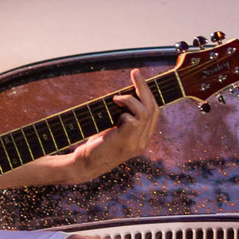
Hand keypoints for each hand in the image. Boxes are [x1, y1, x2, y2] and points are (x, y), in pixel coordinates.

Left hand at [63, 68, 160, 183]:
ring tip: (118, 96)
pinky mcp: (126, 140)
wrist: (84, 165)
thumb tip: (122, 95)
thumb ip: (123, 118)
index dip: (148, 95)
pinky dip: (126, 107)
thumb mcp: (114, 130)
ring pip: (146, 111)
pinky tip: (114, 106)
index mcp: (142, 138)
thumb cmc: (95, 147)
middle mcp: (143, 141)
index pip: (154, 112)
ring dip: (134, 96)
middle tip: (135, 73)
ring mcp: (137, 142)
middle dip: (145, 88)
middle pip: (154, 109)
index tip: (139, 80)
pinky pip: (134, 117)